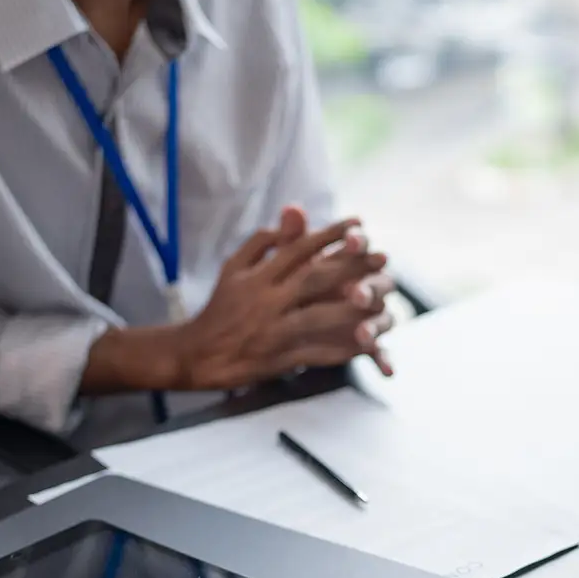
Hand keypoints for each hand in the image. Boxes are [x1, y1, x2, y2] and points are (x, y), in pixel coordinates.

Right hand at [175, 207, 394, 386]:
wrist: (195, 355)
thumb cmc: (219, 309)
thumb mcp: (232, 269)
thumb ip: (261, 243)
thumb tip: (289, 218)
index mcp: (256, 276)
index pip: (299, 249)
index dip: (330, 235)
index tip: (359, 225)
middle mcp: (265, 300)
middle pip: (314, 278)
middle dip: (351, 266)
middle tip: (382, 257)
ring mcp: (272, 330)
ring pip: (317, 317)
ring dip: (351, 310)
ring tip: (379, 301)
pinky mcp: (277, 359)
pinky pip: (314, 353)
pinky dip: (340, 350)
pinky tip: (366, 345)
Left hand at [289, 228, 398, 376]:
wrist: (289, 317)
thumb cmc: (295, 282)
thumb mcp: (290, 263)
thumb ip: (293, 239)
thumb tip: (290, 209)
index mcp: (352, 261)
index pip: (361, 247)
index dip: (358, 242)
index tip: (351, 237)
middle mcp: (368, 286)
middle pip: (380, 284)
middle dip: (368, 287)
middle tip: (354, 293)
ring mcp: (371, 315)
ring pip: (383, 318)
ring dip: (375, 325)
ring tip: (362, 335)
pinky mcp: (368, 342)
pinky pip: (380, 352)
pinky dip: (384, 361)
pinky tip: (387, 373)